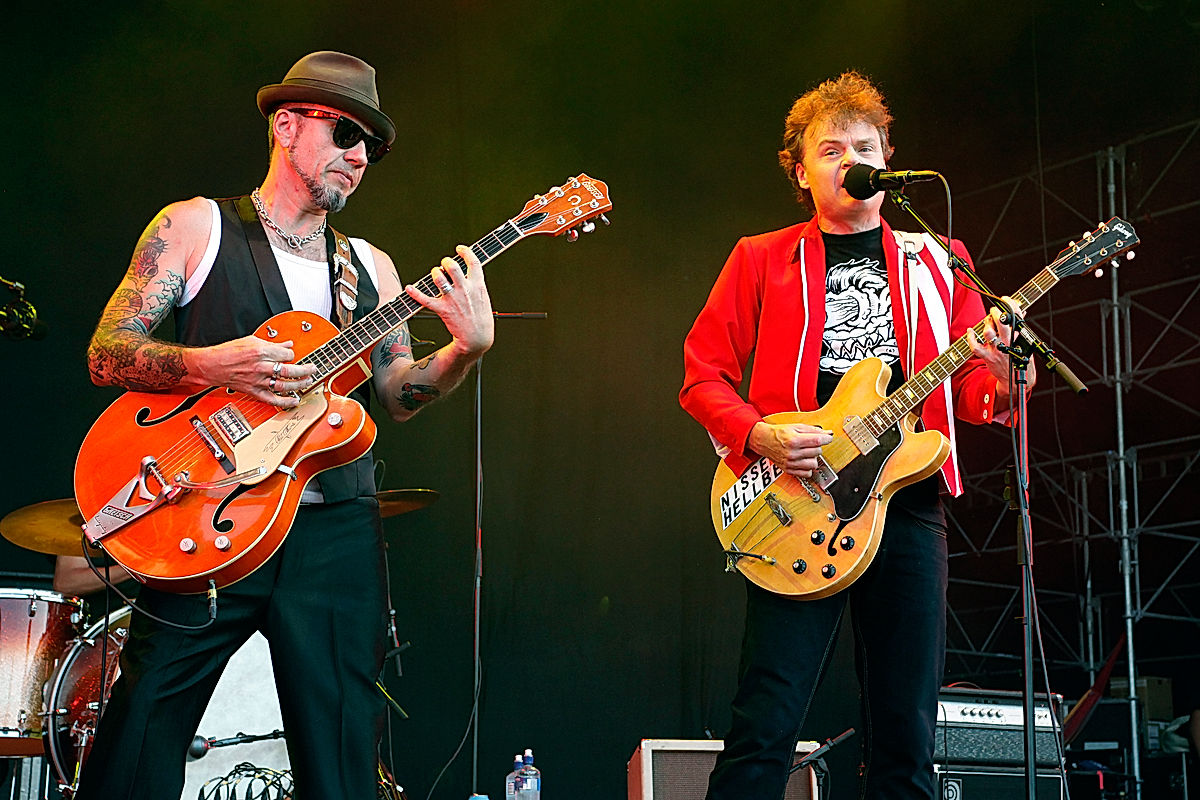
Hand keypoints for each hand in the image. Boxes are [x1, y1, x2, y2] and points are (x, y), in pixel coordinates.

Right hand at [194, 335, 316, 407]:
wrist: (212, 365)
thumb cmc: (228, 352)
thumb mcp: (251, 340)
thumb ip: (272, 344)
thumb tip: (288, 343)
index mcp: (260, 351)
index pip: (287, 354)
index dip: (292, 354)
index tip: (292, 355)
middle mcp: (261, 367)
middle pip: (290, 370)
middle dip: (305, 370)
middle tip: (313, 369)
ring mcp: (258, 381)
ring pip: (284, 385)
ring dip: (299, 385)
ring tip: (308, 382)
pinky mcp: (254, 391)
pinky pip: (272, 399)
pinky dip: (285, 402)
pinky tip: (295, 401)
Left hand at [405, 245, 494, 358]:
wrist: (477, 338)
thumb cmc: (481, 319)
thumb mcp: (483, 298)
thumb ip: (475, 285)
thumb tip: (468, 273)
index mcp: (478, 285)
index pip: (473, 261)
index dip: (465, 251)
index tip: (460, 249)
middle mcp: (465, 290)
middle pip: (452, 266)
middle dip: (446, 261)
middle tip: (444, 265)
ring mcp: (453, 299)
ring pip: (439, 278)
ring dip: (435, 272)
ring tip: (436, 273)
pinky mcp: (443, 310)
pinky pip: (425, 300)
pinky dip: (415, 293)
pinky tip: (409, 288)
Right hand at [749, 421, 833, 477]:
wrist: (763, 441)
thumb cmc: (778, 433)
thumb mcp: (795, 427)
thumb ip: (812, 430)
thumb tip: (827, 433)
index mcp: (794, 440)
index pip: (818, 441)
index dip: (826, 438)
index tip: (828, 437)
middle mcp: (792, 453)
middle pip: (817, 452)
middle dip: (817, 446)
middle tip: (811, 443)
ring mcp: (791, 463)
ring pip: (814, 463)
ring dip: (813, 457)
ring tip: (807, 453)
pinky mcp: (789, 470)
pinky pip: (807, 473)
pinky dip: (808, 468)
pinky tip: (804, 461)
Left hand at [968, 295, 1035, 387]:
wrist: (1016, 379)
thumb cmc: (1020, 359)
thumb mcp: (1024, 341)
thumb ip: (1020, 326)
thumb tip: (1020, 310)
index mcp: (1019, 337)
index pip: (1017, 317)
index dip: (1011, 305)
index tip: (1006, 299)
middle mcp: (1009, 343)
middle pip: (1002, 323)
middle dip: (996, 313)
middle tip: (994, 309)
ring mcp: (998, 350)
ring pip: (988, 333)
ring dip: (986, 324)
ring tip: (987, 320)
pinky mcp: (988, 358)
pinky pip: (976, 347)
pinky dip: (971, 338)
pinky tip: (970, 330)